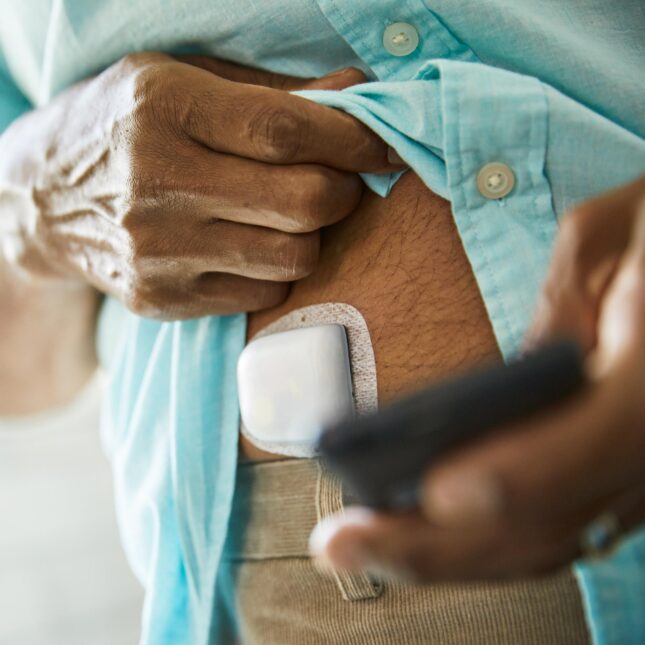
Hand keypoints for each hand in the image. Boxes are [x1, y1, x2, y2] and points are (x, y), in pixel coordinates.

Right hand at [0, 53, 396, 318]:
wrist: (44, 199)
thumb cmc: (124, 125)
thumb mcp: (183, 81)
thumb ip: (274, 92)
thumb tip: (358, 97)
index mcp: (162, 108)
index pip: (285, 131)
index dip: (351, 141)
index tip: (381, 146)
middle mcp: (155, 183)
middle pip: (301, 202)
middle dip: (344, 190)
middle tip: (340, 180)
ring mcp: (157, 251)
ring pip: (293, 256)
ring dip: (313, 233)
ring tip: (292, 212)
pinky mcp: (162, 298)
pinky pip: (263, 293)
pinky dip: (276, 268)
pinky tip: (253, 243)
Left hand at [310, 176, 644, 580]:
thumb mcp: (609, 238)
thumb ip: (556, 306)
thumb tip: (500, 383)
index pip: (604, 436)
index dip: (521, 475)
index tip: (434, 494)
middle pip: (554, 523)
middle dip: (438, 547)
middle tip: (339, 546)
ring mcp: (642, 474)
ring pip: (547, 543)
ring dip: (446, 558)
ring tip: (360, 548)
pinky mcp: (618, 481)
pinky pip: (550, 528)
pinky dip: (478, 545)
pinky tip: (416, 533)